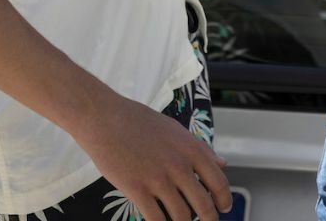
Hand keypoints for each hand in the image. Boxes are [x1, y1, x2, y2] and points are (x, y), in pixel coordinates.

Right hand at [72, 95, 230, 220]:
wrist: (100, 116)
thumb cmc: (134, 119)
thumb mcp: (173, 128)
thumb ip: (199, 147)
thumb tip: (222, 163)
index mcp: (190, 149)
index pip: (220, 183)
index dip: (224, 201)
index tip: (222, 208)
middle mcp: (178, 165)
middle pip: (204, 206)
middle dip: (208, 219)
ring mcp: (157, 179)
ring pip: (181, 216)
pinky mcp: (136, 189)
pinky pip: (156, 219)